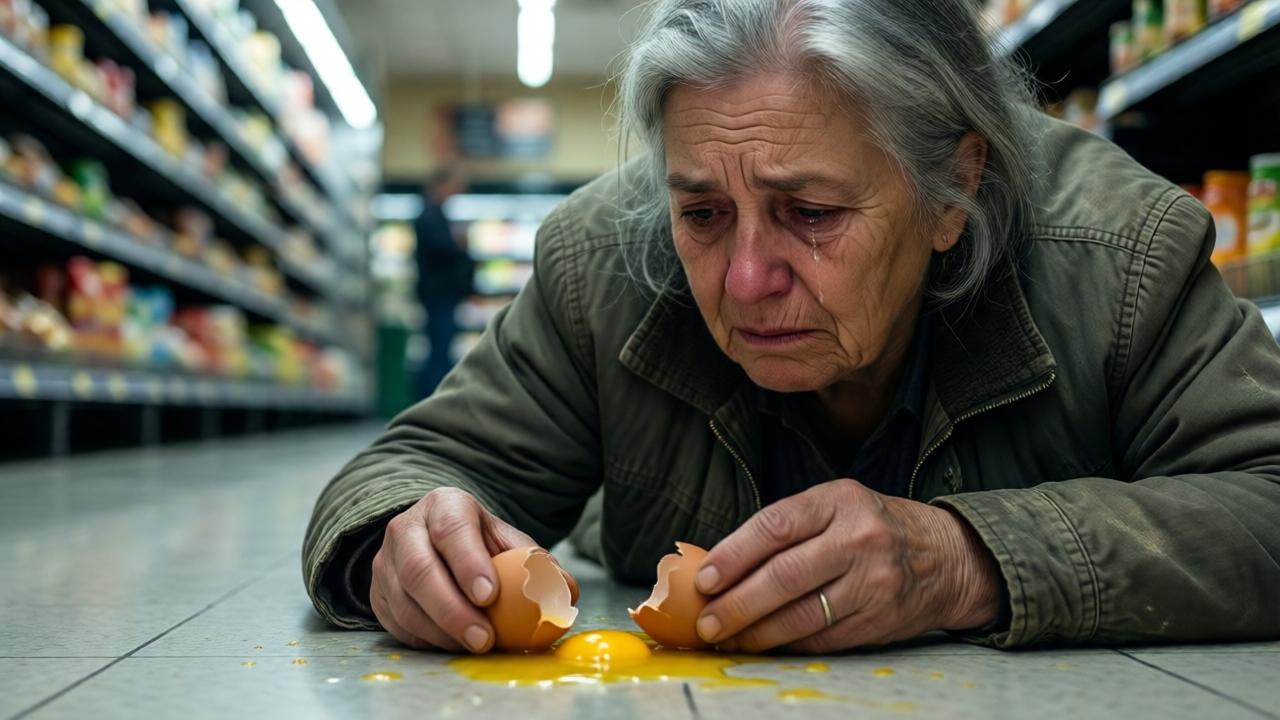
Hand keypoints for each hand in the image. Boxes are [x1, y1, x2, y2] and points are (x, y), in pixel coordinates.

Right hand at [370, 487, 578, 652]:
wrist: (434, 541)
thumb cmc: (479, 543)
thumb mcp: (508, 541)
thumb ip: (538, 564)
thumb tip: (567, 592)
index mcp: (444, 506)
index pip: (452, 531)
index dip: (469, 564)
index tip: (490, 595)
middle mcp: (406, 529)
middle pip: (420, 569)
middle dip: (453, 609)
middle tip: (484, 638)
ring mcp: (386, 562)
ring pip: (404, 601)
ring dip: (440, 631)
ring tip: (474, 647)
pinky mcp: (377, 592)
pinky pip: (395, 623)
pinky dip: (425, 640)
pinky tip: (452, 645)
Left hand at [693, 478, 999, 653]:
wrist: (948, 557)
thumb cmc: (875, 527)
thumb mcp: (838, 505)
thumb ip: (788, 527)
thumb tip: (721, 563)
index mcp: (840, 501)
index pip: (776, 526)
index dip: (734, 554)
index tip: (705, 580)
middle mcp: (859, 539)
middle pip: (785, 575)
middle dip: (738, 603)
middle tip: (708, 621)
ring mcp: (873, 581)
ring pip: (802, 614)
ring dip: (757, 632)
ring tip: (729, 638)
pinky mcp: (880, 619)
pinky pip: (822, 637)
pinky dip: (788, 644)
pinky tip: (766, 644)